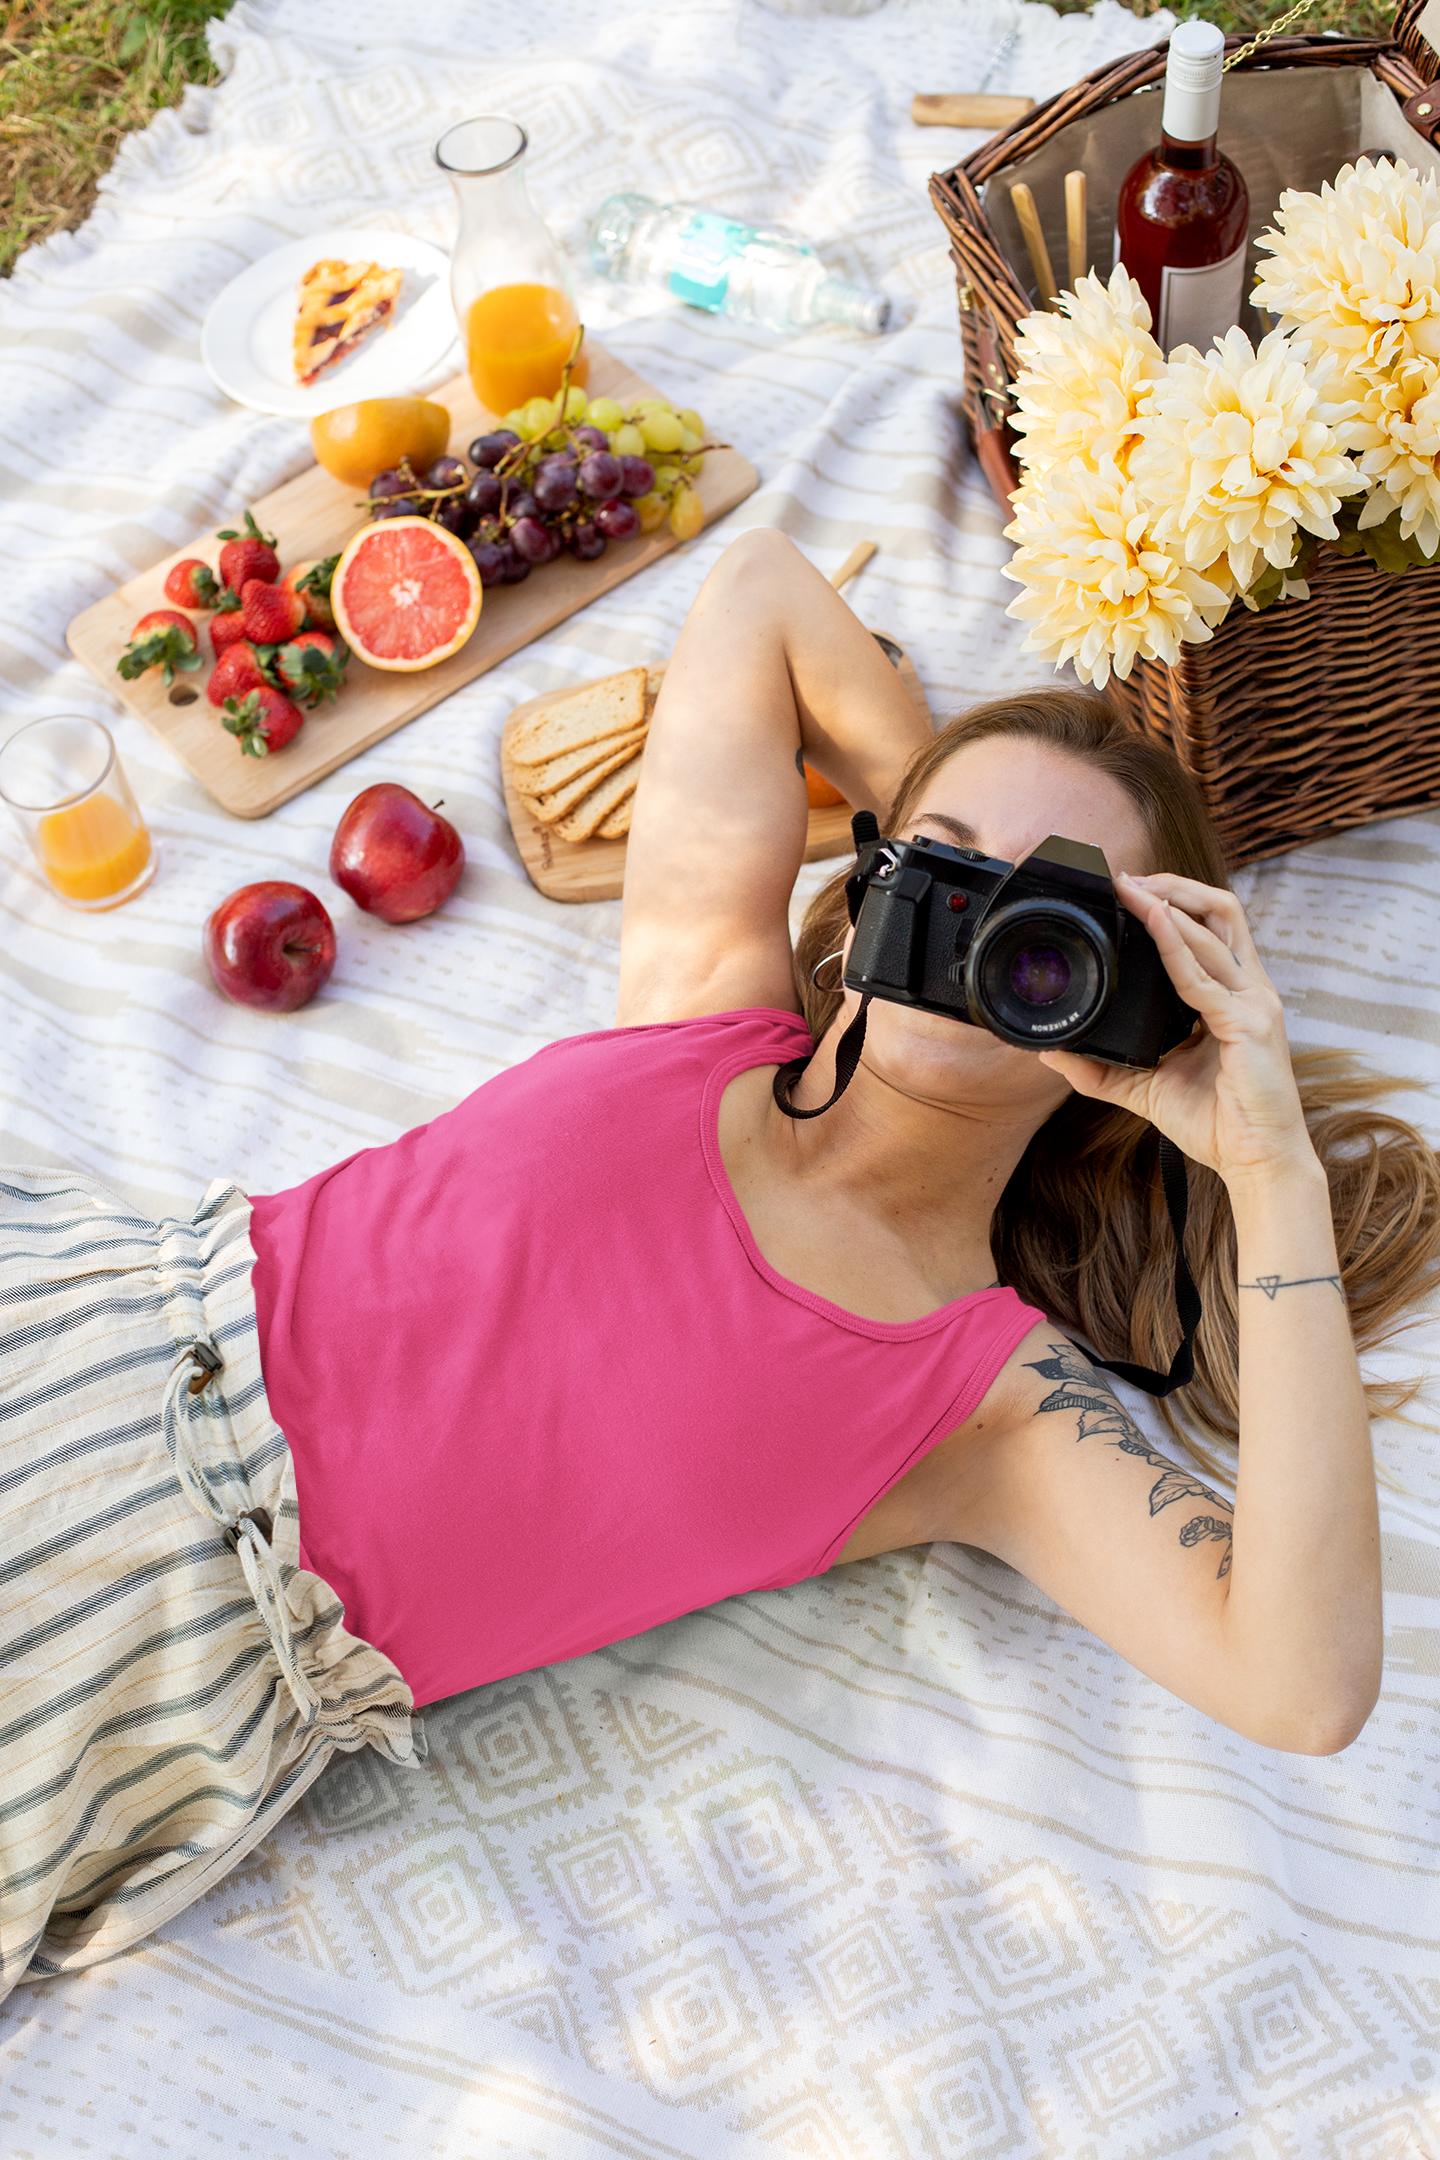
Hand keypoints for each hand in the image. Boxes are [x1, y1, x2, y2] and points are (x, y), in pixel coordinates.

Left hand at [1038, 872, 1317, 1192]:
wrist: (1255, 1162)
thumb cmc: (1215, 1123)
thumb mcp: (1145, 1087)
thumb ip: (1100, 1069)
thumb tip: (1051, 1053)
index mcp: (1231, 998)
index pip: (1209, 931)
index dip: (1173, 903)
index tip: (1127, 890)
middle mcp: (1247, 990)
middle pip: (1221, 911)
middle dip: (1174, 886)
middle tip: (1126, 879)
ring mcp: (1254, 1003)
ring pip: (1216, 929)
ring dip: (1170, 903)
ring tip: (1132, 889)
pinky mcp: (1251, 1024)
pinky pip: (1204, 977)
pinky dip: (1175, 946)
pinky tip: (1151, 926)